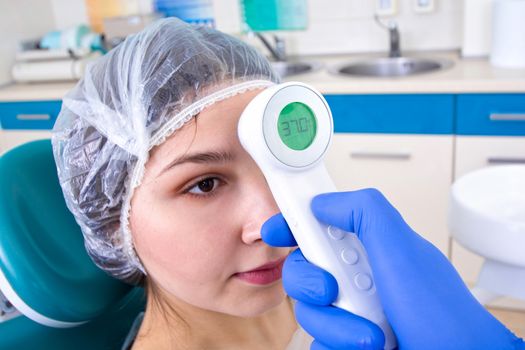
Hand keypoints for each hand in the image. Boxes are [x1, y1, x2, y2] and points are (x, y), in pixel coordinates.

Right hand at [262, 189, 523, 349]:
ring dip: (336, 326)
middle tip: (333, 288)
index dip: (291, 226)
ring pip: (307, 313)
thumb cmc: (442, 315)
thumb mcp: (402, 249)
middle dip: (311, 283)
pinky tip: (366, 346)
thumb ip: (365, 211)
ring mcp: (349, 311)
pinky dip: (336, 345)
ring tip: (371, 333)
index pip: (316, 228)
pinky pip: (317, 343)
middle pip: (300, 271)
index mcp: (364, 248)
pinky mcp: (345, 341)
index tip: (275, 230)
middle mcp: (353, 277)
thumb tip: (324, 202)